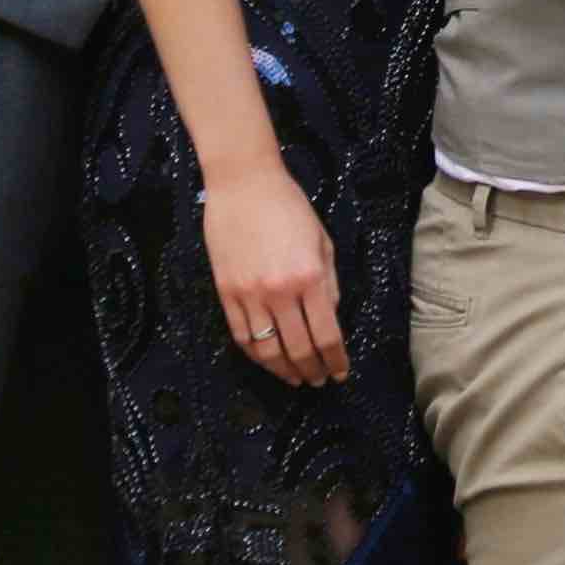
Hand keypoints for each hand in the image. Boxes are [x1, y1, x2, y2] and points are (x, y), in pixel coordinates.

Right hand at [203, 156, 348, 386]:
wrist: (244, 184)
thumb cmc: (289, 207)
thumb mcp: (323, 243)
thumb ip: (329, 284)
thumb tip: (331, 320)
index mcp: (311, 278)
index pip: (327, 335)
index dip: (335, 361)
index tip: (339, 373)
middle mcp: (280, 291)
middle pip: (298, 349)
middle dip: (312, 370)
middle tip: (318, 380)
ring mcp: (249, 294)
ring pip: (267, 350)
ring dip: (283, 371)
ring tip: (295, 378)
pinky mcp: (225, 292)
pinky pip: (241, 336)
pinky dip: (256, 355)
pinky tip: (268, 360)